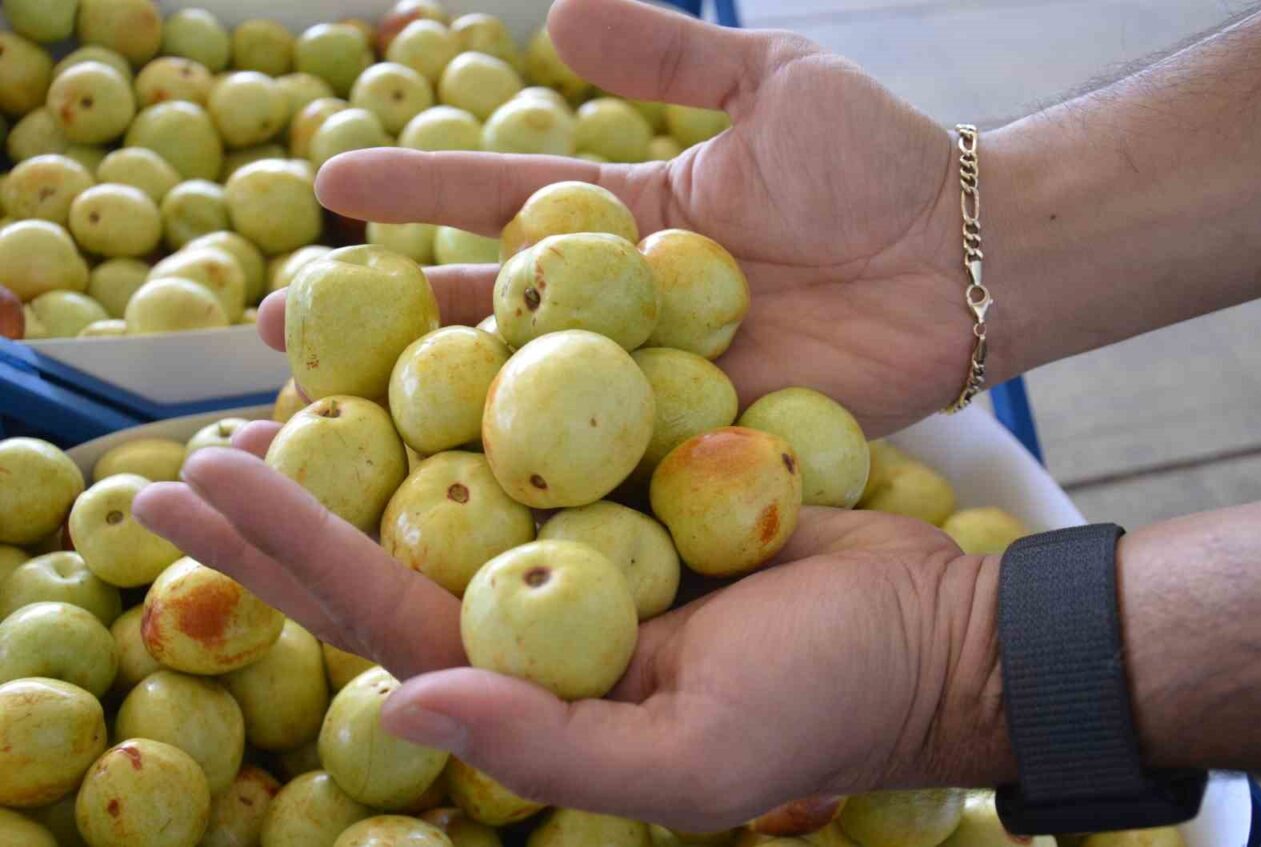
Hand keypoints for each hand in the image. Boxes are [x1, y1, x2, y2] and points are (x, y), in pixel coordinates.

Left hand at [135, 427, 1010, 829]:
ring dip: (363, 434)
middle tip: (186, 446)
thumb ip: (550, 745)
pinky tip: (422, 346)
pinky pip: (539, 427)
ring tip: (276, 383)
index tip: (198, 490)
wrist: (929, 623)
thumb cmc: (825, 702)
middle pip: (387, 547)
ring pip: (450, 478)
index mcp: (531, 681)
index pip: (382, 616)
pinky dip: (474, 389)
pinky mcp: (637, 475)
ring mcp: (584, 537)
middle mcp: (538, 609)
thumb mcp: (695, 755)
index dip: (285, 557)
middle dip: (286, 502)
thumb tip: (406, 701)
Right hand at [256, 0, 976, 436]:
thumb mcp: (770, 81)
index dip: (418, 190)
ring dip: (431, 416)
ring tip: (326, 427)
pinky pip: (612, 460)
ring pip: (530, 404)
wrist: (968, 258)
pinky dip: (543, 479)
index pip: (503, 206)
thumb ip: (667, 52)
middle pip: (488, 320)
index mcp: (629, 223)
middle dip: (384, 324)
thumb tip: (550, 13)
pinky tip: (459, 499)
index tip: (328, 183)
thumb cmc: (877, 160)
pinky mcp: (698, 442)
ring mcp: (656, 382)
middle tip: (275, 337)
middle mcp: (625, 311)